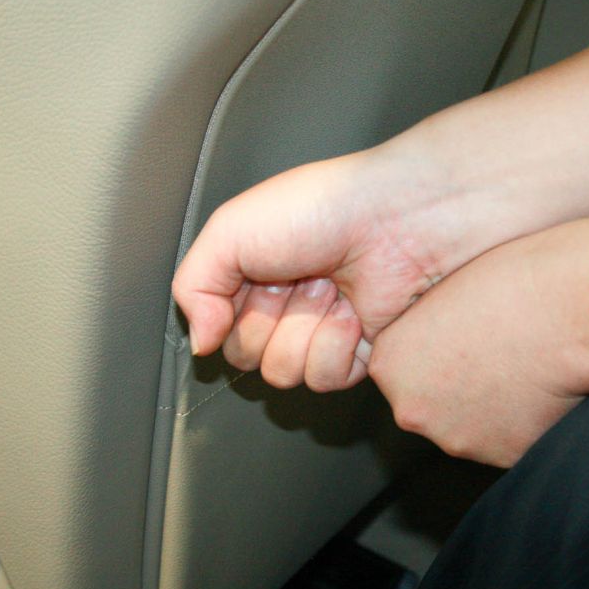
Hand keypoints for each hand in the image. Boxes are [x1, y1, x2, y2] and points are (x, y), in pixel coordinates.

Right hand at [172, 142, 524, 391]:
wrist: (394, 219)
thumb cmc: (319, 208)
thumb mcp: (230, 230)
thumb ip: (193, 287)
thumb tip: (199, 342)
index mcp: (252, 274)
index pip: (218, 327)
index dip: (229, 312)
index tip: (251, 280)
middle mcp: (285, 305)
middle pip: (246, 356)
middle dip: (267, 321)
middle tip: (294, 281)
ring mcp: (321, 331)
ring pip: (284, 373)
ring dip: (304, 331)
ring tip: (329, 291)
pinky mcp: (358, 353)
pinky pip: (325, 380)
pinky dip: (338, 345)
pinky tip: (353, 311)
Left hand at [368, 224, 588, 466]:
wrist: (573, 310)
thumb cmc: (514, 283)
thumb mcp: (445, 290)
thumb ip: (424, 324)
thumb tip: (433, 337)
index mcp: (390, 362)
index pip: (400, 365)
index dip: (435, 347)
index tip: (463, 331)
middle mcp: (412, 409)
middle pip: (428, 401)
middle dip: (456, 382)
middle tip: (493, 350)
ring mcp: (456, 438)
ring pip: (467, 423)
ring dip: (488, 404)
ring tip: (521, 364)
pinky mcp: (502, 457)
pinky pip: (507, 439)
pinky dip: (521, 420)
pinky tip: (541, 386)